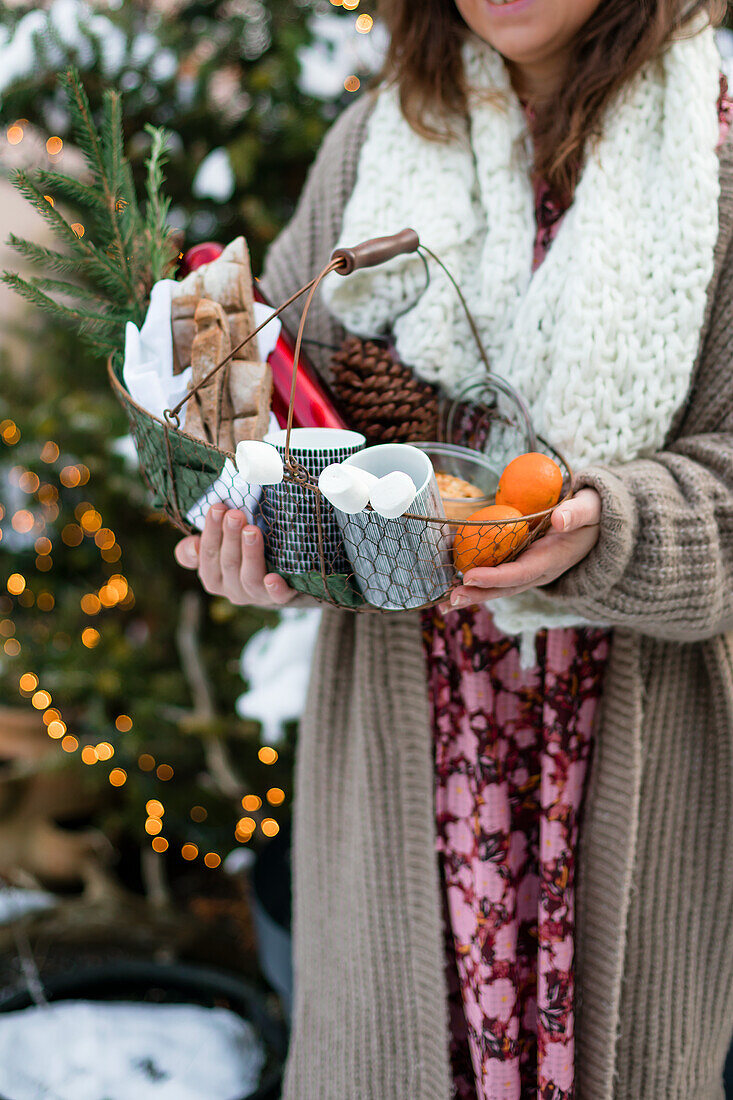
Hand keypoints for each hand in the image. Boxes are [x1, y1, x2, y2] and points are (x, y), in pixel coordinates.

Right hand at [174, 504, 295, 607]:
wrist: (281, 583)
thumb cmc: (243, 558)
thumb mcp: (219, 550)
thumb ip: (199, 547)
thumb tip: (193, 545)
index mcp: (213, 576)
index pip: (207, 554)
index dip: (211, 531)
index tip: (217, 507)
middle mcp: (232, 589)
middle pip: (228, 563)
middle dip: (231, 537)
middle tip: (235, 514)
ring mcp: (255, 595)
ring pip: (250, 578)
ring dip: (250, 554)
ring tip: (252, 531)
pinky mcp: (280, 598)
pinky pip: (277, 597)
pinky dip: (275, 589)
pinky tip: (273, 579)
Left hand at [441, 487, 601, 611]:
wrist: (599, 525)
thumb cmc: (594, 513)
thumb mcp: (591, 508)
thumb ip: (578, 513)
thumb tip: (560, 519)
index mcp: (553, 559)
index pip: (521, 572)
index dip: (495, 577)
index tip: (470, 576)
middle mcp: (538, 571)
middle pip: (504, 588)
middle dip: (477, 595)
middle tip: (448, 601)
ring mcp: (529, 570)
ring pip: (497, 586)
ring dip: (471, 595)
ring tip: (443, 603)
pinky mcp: (521, 565)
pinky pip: (496, 575)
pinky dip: (475, 582)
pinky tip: (450, 584)